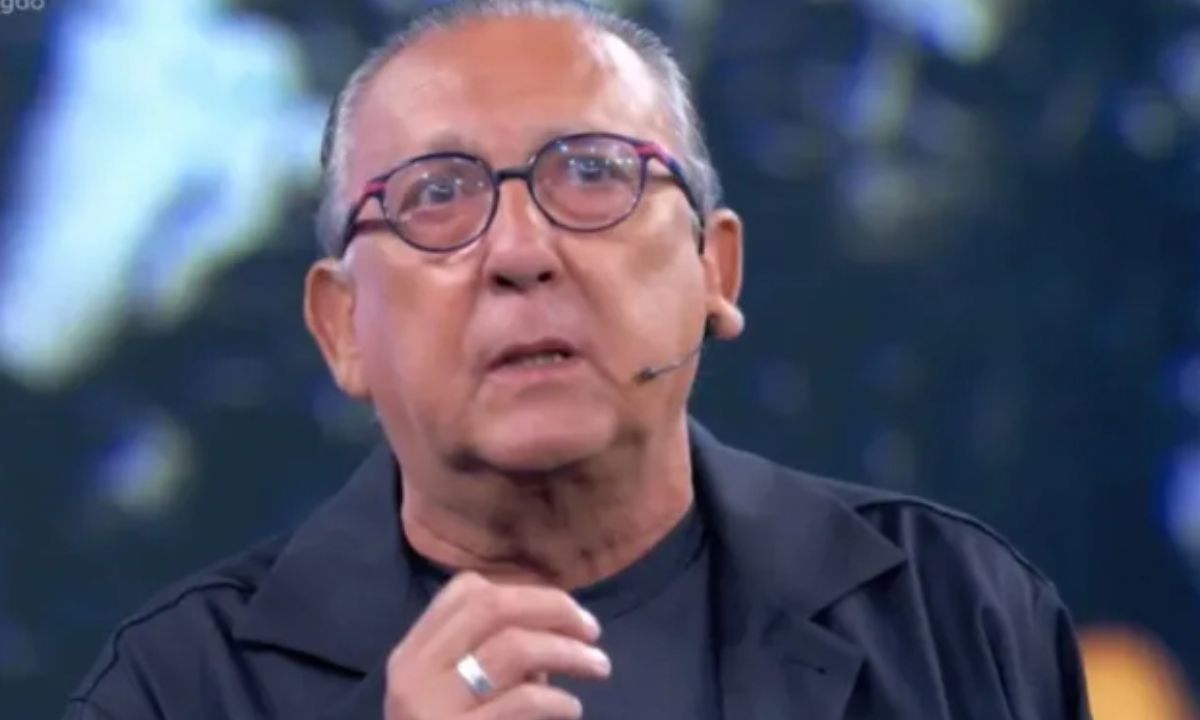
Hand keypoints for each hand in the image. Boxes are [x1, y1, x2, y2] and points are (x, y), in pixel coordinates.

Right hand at [384, 572, 610, 719]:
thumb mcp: (450, 697)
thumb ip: (489, 661)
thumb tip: (552, 630)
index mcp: (412, 656)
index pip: (463, 592)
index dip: (520, 590)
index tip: (558, 610)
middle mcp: (416, 675)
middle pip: (492, 607)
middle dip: (552, 608)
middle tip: (591, 629)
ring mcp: (433, 710)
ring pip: (513, 648)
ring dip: (568, 651)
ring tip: (599, 665)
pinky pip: (522, 702)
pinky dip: (557, 699)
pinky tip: (571, 708)